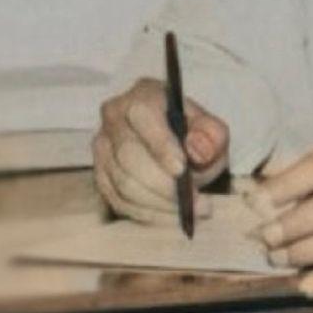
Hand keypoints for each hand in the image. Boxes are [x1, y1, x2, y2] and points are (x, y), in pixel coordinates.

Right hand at [93, 78, 228, 223]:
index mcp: (142, 96)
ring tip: (190, 212)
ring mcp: (102, 148)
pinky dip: (147, 214)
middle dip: (163, 185)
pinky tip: (171, 217)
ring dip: (159, 204)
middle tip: (196, 202)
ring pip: (122, 183)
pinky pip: (118, 201)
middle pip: (128, 156)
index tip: (182, 171)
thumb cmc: (192, 132)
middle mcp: (113, 117)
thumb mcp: (211, 128)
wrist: (174, 142)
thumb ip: (211, 136)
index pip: (142, 116)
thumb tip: (197, 150)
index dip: (160, 145)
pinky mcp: (100, 175)